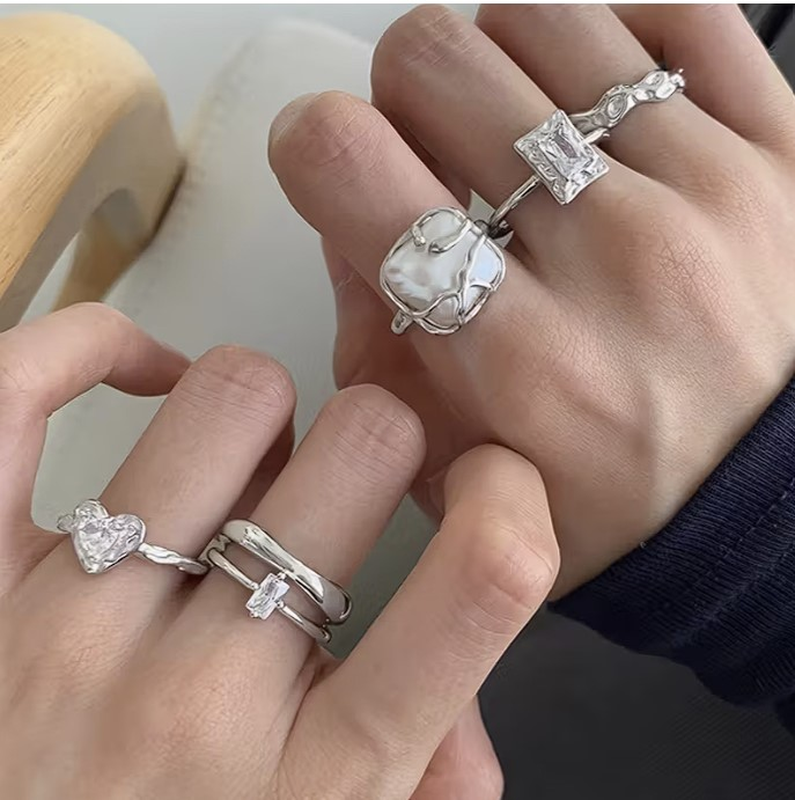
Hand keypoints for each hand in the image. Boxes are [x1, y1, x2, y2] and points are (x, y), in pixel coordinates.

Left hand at [0, 305, 557, 797]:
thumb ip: (417, 782)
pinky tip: (147, 374)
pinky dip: (96, 346)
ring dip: (260, 408)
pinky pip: (21, 397)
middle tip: (348, 476)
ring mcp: (73, 629)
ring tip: (240, 469)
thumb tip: (476, 746)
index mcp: (321, 775)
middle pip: (360, 449)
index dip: (511, 497)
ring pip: (228, 398)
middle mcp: (203, 696)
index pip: (478, 582)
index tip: (487, 481)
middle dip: (378, 437)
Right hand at [268, 4, 794, 591]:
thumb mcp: (456, 470)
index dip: (309, 142)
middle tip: (430, 153)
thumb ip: (375, 353)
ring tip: (519, 132)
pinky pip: (682, 19)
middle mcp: (612, 259)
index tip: (326, 160)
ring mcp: (711, 191)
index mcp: (517, 358)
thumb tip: (347, 223)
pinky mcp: (788, 156)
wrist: (773, 517)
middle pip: (438, 63)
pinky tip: (600, 106)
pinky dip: (615, 39)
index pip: (355, 168)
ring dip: (502, 63)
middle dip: (404, 96)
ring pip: (545, 19)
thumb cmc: (619, 513)